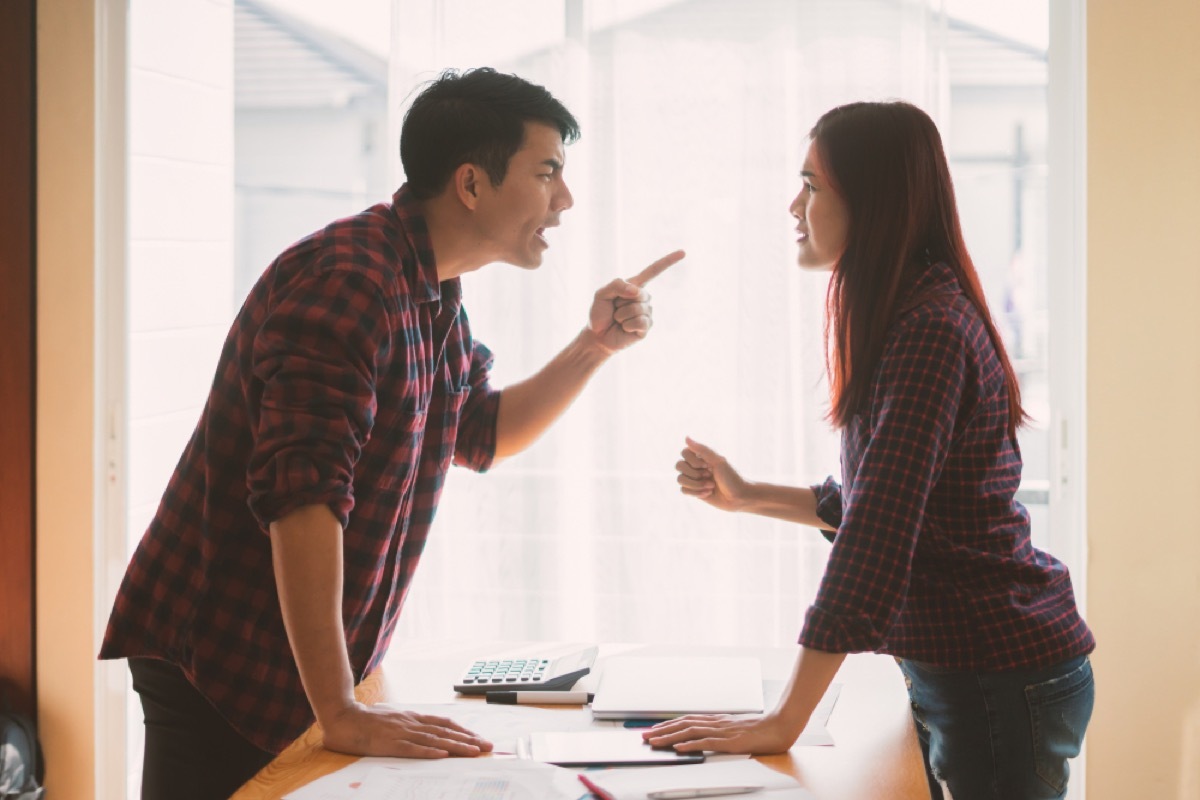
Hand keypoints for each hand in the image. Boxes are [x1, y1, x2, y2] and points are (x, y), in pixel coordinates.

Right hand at [319, 702, 492, 757]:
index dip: (463, 730)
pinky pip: (413, 749)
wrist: (344, 718)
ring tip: (474, 752)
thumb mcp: (393, 717)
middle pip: (445, 732)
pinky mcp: (390, 744)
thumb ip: (408, 723)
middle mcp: (412, 723)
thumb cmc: (366, 720)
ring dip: (456, 747)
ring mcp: (402, 733)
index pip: (444, 723)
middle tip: (487, 746)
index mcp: (412, 717)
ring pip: (435, 740)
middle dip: (468, 740)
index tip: (478, 738)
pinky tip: (443, 756)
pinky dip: (429, 752)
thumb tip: (423, 729)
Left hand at [587, 250, 684, 352]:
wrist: (597, 335)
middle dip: (621, 303)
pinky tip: (624, 328)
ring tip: (618, 320)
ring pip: (638, 309)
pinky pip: (640, 322)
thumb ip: (617, 286)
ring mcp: (647, 312)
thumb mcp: (601, 293)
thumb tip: (637, 291)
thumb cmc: (599, 313)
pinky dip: (627, 325)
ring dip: (622, 316)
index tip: (683, 253)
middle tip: (614, 310)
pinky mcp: (646, 327)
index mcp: (635, 285)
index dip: (668, 261)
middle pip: (638, 294)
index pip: (654, 271)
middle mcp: (644, 298)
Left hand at [642, 712, 799, 754]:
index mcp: (718, 720)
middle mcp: (716, 723)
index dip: (669, 724)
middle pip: (683, 724)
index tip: (654, 729)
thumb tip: (708, 736)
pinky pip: (706, 743)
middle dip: (662, 730)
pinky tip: (679, 748)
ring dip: (669, 737)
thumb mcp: (738, 729)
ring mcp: (722, 731)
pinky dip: (690, 744)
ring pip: (690, 731)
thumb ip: (723, 731)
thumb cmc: (762, 730)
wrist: (781, 726)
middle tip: (644, 736)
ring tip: (654, 742)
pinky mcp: (730, 741)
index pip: (688, 720)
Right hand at [676, 437, 750, 511]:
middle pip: (679, 466)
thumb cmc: (731, 477)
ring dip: (696, 485)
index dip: (693, 461)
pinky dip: (696, 492)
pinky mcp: (694, 491)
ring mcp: (694, 479)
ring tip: (710, 487)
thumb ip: (702, 449)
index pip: (684, 452)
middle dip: (694, 474)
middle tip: (709, 476)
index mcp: (702, 457)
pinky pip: (683, 490)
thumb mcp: (718, 461)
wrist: (739, 497)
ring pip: (680, 479)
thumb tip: (686, 437)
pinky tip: (708, 493)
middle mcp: (696, 467)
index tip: (707, 465)